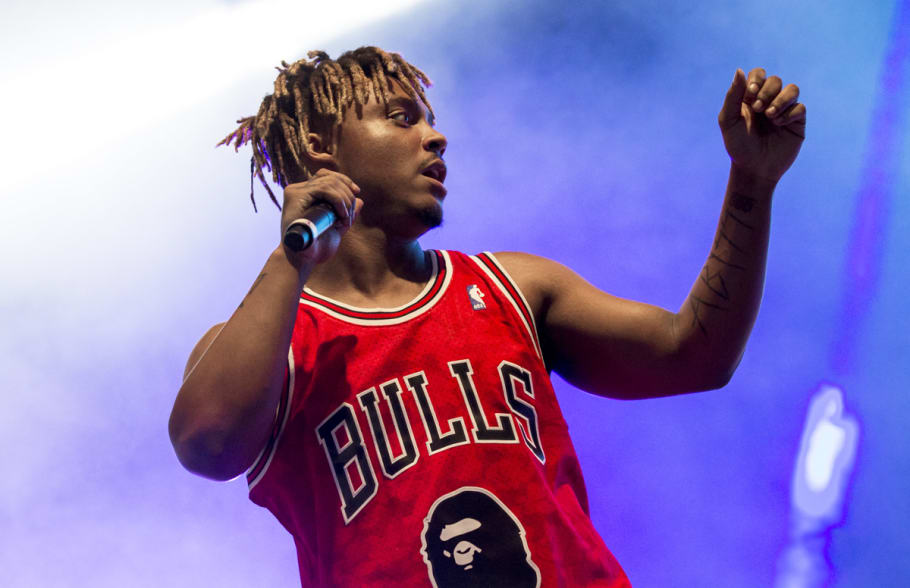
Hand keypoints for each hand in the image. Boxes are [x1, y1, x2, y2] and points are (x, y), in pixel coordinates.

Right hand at [280, 168, 362, 266]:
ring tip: (345, 219)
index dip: (344, 180)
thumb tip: (360, 200)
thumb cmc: (316, 247)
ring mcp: (296, 192)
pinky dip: (337, 200)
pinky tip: (341, 215)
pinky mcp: (295, 197)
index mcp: (307, 194)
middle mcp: (300, 190)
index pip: (326, 176)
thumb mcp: (337, 228)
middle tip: (349, 217)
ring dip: (344, 200)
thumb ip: (347, 214)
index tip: (357, 192)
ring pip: (329, 182)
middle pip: (330, 178)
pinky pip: (322, 189)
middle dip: (347, 195)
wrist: (303, 260)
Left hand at [718, 68, 806, 183]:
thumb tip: (739, 70)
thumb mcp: (729, 121)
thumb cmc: (738, 145)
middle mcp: (768, 101)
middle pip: (775, 80)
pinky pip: (800, 107)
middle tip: (758, 110)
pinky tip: (779, 125)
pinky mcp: (796, 122)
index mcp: (751, 98)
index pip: (758, 74)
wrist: (753, 169)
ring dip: (781, 100)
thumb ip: (733, 96)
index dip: (756, 80)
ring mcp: (784, 110)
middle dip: (767, 92)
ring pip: (792, 89)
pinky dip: (789, 113)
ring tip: (770, 116)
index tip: (749, 95)